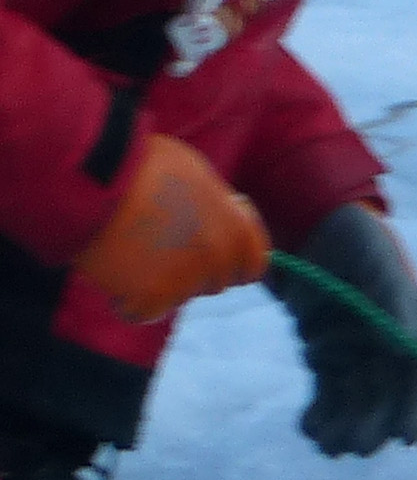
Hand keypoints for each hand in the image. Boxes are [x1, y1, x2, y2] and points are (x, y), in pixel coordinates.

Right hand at [74, 134, 271, 323]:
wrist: (100, 181)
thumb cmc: (146, 167)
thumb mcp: (199, 178)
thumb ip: (216, 212)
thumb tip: (220, 227)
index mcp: (237, 230)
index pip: (253, 265)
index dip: (234, 259)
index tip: (213, 249)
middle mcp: (218, 261)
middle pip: (214, 282)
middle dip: (194, 269)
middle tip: (161, 241)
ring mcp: (185, 284)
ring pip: (177, 297)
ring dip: (159, 282)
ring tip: (133, 247)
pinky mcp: (149, 302)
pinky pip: (143, 311)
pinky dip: (128, 298)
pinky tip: (116, 268)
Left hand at [271, 202, 416, 455]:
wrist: (315, 226)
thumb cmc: (356, 239)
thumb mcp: (378, 262)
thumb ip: (394, 300)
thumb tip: (405, 351)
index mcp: (413, 320)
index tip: (408, 437)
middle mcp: (389, 341)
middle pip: (388, 394)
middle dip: (373, 424)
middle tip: (353, 446)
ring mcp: (357, 351)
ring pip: (357, 400)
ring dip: (344, 426)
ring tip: (324, 442)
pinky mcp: (327, 358)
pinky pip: (328, 395)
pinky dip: (321, 414)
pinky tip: (308, 426)